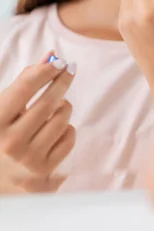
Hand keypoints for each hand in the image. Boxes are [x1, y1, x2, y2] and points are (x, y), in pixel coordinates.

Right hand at [0, 52, 75, 193]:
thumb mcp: (1, 110)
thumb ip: (21, 85)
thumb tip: (49, 58)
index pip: (24, 89)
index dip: (44, 71)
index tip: (59, 62)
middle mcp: (11, 142)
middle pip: (48, 102)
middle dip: (61, 82)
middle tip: (69, 69)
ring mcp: (30, 159)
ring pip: (62, 119)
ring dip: (64, 106)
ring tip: (57, 105)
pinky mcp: (46, 171)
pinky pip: (69, 138)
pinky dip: (67, 128)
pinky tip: (57, 128)